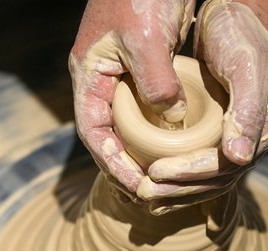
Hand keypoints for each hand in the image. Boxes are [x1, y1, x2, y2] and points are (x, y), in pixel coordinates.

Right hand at [69, 0, 194, 196]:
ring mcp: (124, 73)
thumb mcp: (147, 39)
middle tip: (148, 193)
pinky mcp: (146, 68)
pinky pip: (149, 109)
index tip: (135, 185)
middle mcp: (104, 77)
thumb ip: (156, 85)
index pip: (93, 131)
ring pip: (129, 124)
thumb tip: (172, 121)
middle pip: (108, 134)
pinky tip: (177, 145)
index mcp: (90, 72)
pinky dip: (160, 130)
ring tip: (161, 179)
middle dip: (125, 165)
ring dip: (143, 152)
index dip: (110, 163)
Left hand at [143, 0, 267, 203]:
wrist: (243, 9)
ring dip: (179, 192)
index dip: (191, 173)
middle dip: (181, 190)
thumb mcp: (248, 67)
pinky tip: (160, 186)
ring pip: (211, 178)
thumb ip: (247, 112)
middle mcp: (259, 138)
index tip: (157, 174)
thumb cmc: (243, 31)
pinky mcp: (225, 131)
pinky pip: (204, 164)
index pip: (229, 164)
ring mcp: (243, 136)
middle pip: (219, 179)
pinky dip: (182, 178)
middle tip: (145, 193)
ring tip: (148, 199)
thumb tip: (239, 158)